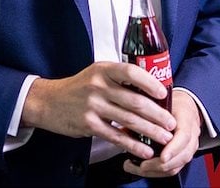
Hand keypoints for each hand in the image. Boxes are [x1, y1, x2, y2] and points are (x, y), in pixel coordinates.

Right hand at [21, 62, 176, 160]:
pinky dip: (132, 144)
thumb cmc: (77, 87)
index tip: (164, 93)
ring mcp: (93, 106)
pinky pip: (116, 136)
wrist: (48, 101)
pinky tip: (144, 150)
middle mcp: (98, 86)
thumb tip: (148, 87)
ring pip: (129, 120)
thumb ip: (117, 78)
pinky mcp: (88, 124)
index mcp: (103, 70)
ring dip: (150, 130)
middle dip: (157, 114)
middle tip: (171, 123)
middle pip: (135, 100)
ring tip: (164, 137)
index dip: (150, 83)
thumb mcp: (95, 74)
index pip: (131, 72)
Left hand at [123, 90, 201, 177]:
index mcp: (186, 118)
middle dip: (161, 165)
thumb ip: (147, 113)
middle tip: (142, 165)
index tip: (162, 157)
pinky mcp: (184, 155)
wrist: (185, 106)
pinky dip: (158, 172)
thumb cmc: (172, 103)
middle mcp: (192, 135)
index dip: (173, 149)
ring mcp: (190, 147)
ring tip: (138, 168)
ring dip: (157, 171)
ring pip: (177, 166)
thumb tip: (125, 124)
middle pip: (182, 156)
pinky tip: (144, 169)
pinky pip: (174, 168)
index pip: (184, 136)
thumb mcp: (160, 102)